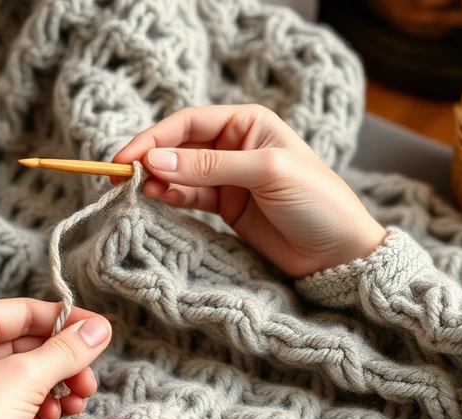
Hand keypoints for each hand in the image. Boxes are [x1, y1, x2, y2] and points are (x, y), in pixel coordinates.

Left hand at [0, 298, 110, 418]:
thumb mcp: (24, 379)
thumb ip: (65, 352)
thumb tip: (99, 329)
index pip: (24, 312)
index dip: (66, 323)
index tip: (100, 335)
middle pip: (21, 346)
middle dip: (61, 367)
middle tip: (86, 387)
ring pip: (12, 376)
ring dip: (47, 390)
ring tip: (68, 409)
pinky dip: (24, 407)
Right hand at [112, 104, 386, 277]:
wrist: (340, 253)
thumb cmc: (317, 202)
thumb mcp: (266, 174)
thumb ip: (209, 166)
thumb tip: (155, 161)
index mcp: (250, 123)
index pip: (189, 122)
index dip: (155, 138)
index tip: (127, 158)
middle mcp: (236, 145)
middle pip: (180, 146)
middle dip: (151, 159)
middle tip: (121, 177)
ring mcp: (229, 177)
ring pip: (181, 173)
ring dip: (158, 181)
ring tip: (138, 192)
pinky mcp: (227, 207)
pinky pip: (190, 197)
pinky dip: (172, 198)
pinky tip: (159, 200)